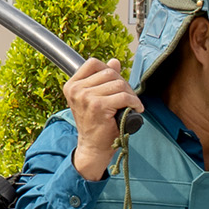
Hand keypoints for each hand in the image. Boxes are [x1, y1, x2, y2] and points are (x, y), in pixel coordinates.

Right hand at [64, 59, 134, 181]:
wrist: (93, 147)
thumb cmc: (95, 124)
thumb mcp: (95, 98)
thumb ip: (103, 79)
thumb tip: (114, 62)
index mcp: (72, 85)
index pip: (93, 63)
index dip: (109, 70)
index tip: (116, 84)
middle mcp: (76, 90)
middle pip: (109, 73)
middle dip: (124, 84)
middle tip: (129, 98)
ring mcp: (86, 97)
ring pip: (118, 84)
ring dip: (130, 94)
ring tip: (132, 105)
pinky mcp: (99, 106)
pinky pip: (124, 96)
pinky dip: (134, 102)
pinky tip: (136, 108)